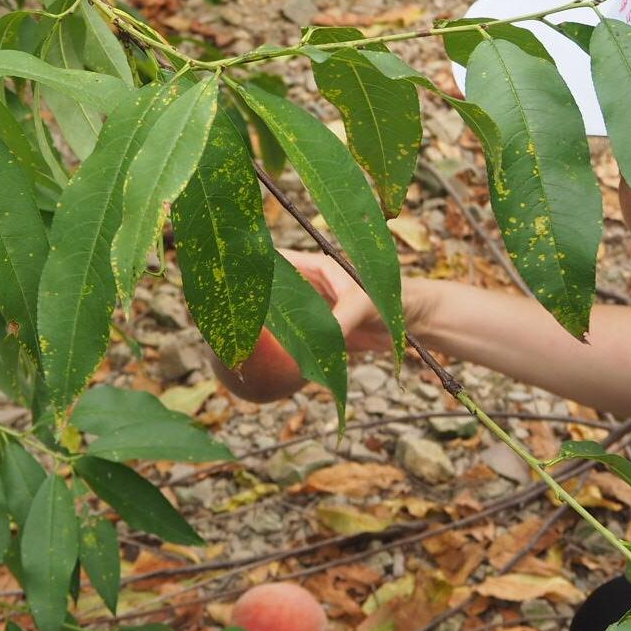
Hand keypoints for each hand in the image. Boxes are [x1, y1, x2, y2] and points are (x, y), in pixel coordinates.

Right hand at [202, 250, 397, 403]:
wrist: (418, 321)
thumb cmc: (397, 301)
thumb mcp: (368, 305)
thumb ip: (343, 316)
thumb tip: (321, 337)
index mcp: (314, 266)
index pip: (270, 262)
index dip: (244, 268)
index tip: (219, 280)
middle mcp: (308, 286)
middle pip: (266, 292)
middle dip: (240, 302)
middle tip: (211, 318)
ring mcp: (313, 311)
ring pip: (276, 319)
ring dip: (254, 329)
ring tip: (225, 342)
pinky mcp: (320, 333)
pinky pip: (292, 342)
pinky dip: (276, 353)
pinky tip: (259, 369)